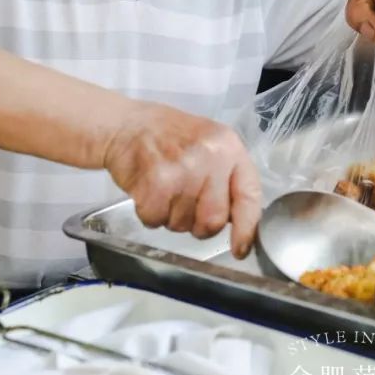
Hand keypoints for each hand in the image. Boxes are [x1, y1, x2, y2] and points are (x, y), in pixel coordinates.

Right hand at [101, 102, 261, 258]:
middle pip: (213, 220)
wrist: (125, 125)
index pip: (249, 195)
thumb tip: (237, 220)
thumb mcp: (210, 144)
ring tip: (165, 188)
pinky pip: (157, 220)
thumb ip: (227, 177)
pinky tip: (149, 191)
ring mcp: (183, 170)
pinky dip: (150, 214)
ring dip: (171, 216)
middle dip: (198, 224)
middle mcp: (210, 157)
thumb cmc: (169, 136)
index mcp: (229, 147)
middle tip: (185, 205)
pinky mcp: (156, 184)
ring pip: (182, 224)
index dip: (246, 228)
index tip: (240, 248)